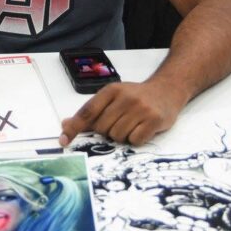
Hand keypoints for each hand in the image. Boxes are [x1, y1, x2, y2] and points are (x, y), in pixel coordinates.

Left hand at [59, 80, 183, 146]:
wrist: (167, 90)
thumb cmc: (135, 97)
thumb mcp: (112, 98)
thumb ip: (90, 112)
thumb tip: (65, 124)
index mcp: (111, 90)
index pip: (88, 111)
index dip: (75, 127)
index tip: (64, 140)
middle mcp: (125, 97)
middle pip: (102, 128)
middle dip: (108, 131)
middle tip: (121, 122)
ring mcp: (141, 108)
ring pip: (117, 136)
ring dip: (123, 136)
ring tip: (132, 124)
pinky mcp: (154, 120)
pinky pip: (135, 141)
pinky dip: (136, 139)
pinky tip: (142, 129)